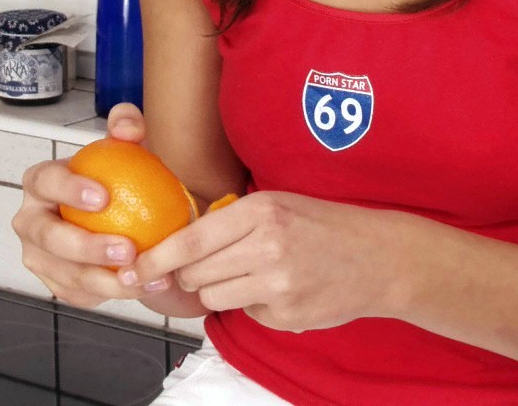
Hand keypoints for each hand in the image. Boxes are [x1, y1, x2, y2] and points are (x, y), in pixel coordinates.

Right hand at [12, 103, 188, 310]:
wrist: (119, 213)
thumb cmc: (114, 177)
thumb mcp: (123, 148)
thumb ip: (126, 127)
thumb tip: (127, 125)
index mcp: (40, 183)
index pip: (45, 181)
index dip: (68, 189)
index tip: (104, 196)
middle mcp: (31, 222)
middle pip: (48, 238)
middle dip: (86, 247)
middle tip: (129, 248)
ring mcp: (39, 257)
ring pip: (66, 274)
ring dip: (106, 280)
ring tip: (145, 275)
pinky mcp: (56, 283)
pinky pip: (80, 294)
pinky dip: (112, 294)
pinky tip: (144, 286)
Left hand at [120, 190, 400, 332]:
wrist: (379, 257)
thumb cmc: (324, 224)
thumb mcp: (278, 203)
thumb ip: (232, 219)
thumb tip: (181, 244)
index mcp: (261, 209)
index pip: (192, 240)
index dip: (158, 258)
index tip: (138, 269)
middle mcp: (267, 245)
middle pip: (196, 273)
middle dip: (194, 274)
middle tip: (216, 265)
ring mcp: (278, 283)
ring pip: (214, 297)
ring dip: (221, 290)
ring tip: (252, 274)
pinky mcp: (287, 314)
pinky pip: (246, 314)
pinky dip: (253, 305)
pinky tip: (280, 289)